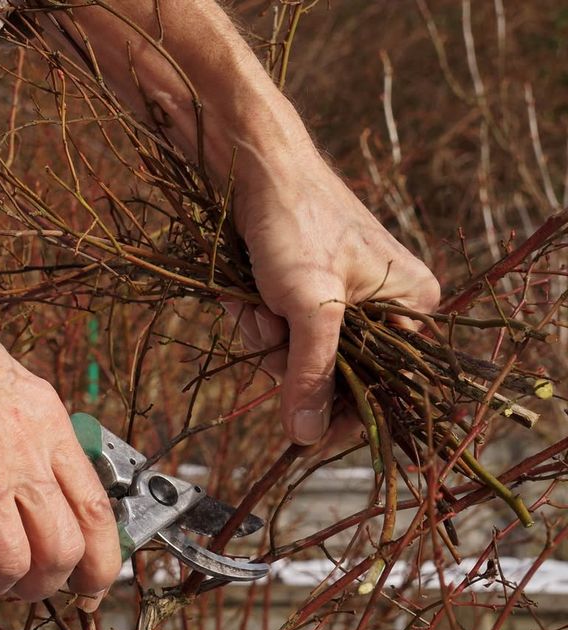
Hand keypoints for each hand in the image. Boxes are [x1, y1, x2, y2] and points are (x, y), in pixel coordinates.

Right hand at [0, 295, 120, 608]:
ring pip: (9, 561)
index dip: (102, 562)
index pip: (98, 510)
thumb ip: (38, 438)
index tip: (91, 585)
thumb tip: (49, 489)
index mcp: (50, 427)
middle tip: (19, 584)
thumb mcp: (16, 387)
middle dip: (44, 585)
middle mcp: (23, 448)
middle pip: (62, 548)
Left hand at [229, 140, 440, 444]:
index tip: (308, 436)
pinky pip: (281, 334)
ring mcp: (342, 300)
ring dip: (268, 339)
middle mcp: (385, 306)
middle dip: (294, 360)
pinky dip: (257, 320)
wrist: (250, 164)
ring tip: (258, 299)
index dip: (346, 415)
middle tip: (273, 326)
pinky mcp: (305, 293)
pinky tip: (248, 293)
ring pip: (301, 358)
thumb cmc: (296, 222)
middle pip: (338, 376)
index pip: (388, 386)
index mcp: (412, 304)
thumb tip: (306, 436)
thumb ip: (312, 373)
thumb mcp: (311, 305)